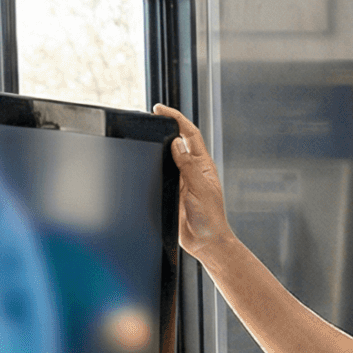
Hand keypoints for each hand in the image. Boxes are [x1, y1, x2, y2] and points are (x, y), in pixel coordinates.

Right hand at [154, 104, 234, 264]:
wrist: (205, 242)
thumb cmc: (211, 218)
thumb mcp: (200, 189)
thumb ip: (188, 166)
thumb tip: (176, 142)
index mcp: (202, 165)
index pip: (189, 134)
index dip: (176, 119)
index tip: (160, 109)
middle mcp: (191, 170)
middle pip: (176, 141)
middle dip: (164, 127)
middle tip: (148, 117)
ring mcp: (180, 180)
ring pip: (165, 157)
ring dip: (156, 147)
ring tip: (143, 136)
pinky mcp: (170, 192)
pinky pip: (158, 175)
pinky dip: (150, 167)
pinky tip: (142, 162)